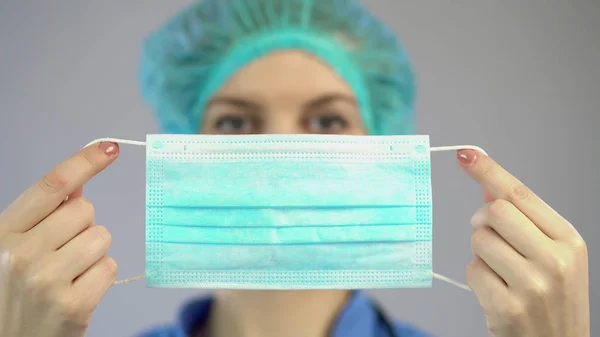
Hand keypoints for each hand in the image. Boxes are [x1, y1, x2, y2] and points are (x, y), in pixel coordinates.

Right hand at [0, 142, 119, 336]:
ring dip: (93, 253)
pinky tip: (77, 291)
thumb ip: (43, 217)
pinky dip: (99, 277)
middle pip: (85, 210)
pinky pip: (110, 267)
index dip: (84, 162)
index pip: (52, 186)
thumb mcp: (13, 249)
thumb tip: (79, 185)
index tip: (109, 148)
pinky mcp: (73, 305)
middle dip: (82, 226)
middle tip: (61, 253)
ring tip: (69, 274)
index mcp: (3, 233)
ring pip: (101, 237)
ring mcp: (47, 281)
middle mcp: (22, 254)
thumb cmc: (13, 293)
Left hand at [458, 149, 589, 336]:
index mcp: (569, 240)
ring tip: (500, 272)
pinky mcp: (508, 307)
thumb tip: (488, 190)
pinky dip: (477, 277)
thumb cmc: (551, 298)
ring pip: (479, 240)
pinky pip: (472, 270)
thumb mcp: (553, 256)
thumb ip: (524, 222)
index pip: (520, 194)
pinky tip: (496, 293)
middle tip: (490, 237)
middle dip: (483, 221)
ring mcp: (532, 285)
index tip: (466, 154)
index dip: (489, 172)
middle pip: (495, 212)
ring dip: (480, 253)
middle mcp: (555, 260)